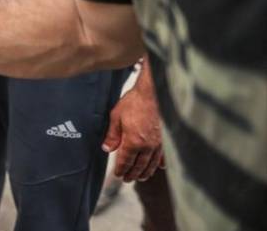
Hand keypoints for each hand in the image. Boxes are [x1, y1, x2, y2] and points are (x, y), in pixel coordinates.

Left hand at [103, 67, 163, 181]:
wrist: (153, 94)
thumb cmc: (134, 103)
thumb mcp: (116, 117)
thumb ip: (112, 135)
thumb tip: (107, 149)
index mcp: (133, 142)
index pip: (125, 161)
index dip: (121, 169)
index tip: (118, 175)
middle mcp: (147, 146)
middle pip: (139, 165)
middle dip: (132, 174)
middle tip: (127, 179)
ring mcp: (158, 143)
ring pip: (151, 163)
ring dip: (146, 172)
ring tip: (141, 177)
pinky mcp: (165, 139)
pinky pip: (163, 155)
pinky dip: (160, 163)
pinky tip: (159, 167)